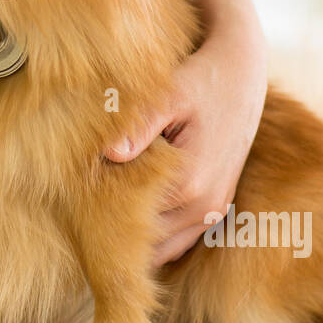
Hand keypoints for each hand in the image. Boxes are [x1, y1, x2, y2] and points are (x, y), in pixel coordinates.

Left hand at [106, 21, 266, 264]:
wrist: (243, 73)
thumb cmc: (203, 79)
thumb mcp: (170, 95)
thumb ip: (139, 126)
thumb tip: (108, 153)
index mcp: (190, 184)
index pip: (131, 217)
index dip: (101, 208)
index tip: (78, 191)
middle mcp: (205, 207)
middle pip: (146, 241)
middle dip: (115, 228)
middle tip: (83, 206)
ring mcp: (213, 212)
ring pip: (163, 248)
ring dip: (136, 237)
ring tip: (104, 212)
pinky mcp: (215, 208)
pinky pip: (178, 239)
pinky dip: (155, 234)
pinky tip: (131, 212)